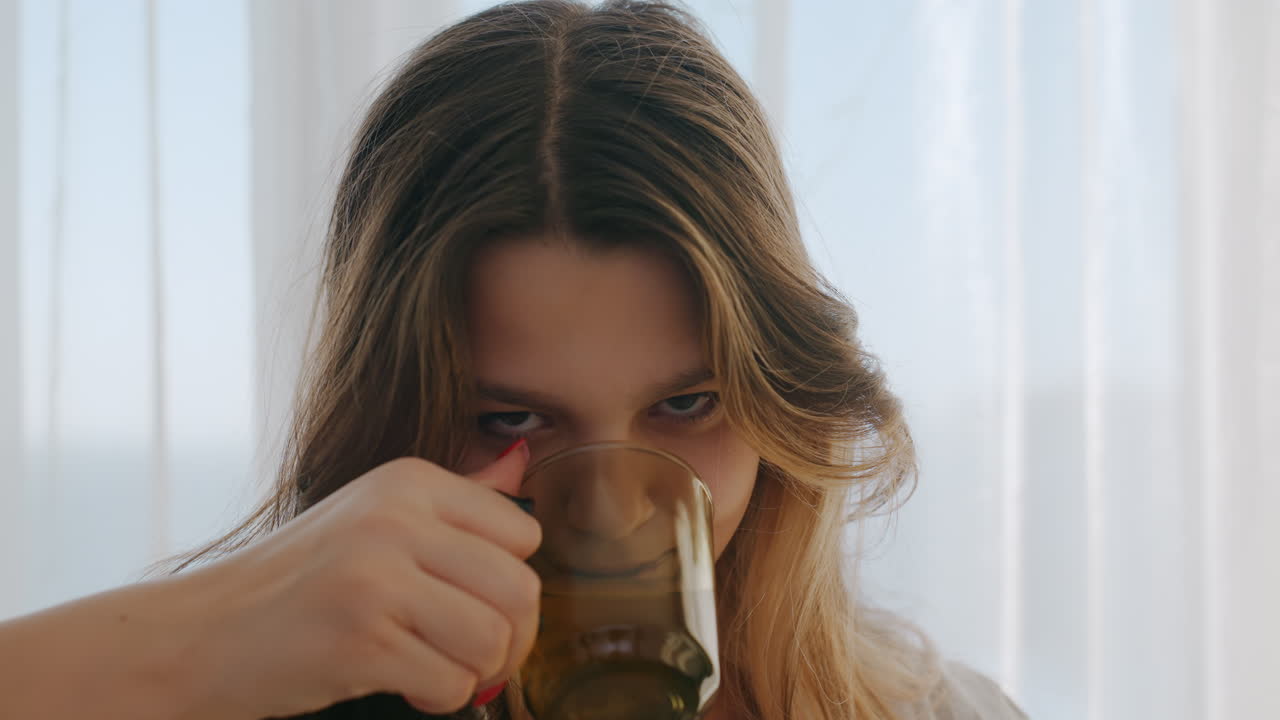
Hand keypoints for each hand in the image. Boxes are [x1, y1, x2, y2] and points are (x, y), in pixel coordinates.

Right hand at [187, 441, 538, 718]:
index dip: (511, 582)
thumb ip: (455, 498)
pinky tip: (404, 686)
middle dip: (511, 638)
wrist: (199, 635)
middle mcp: (396, 517)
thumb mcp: (374, 516)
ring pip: (493, 639)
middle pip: (520, 589)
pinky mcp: (361, 640)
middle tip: (474, 656)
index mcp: (408, 480)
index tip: (477, 607)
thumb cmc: (295, 583)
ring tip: (432, 668)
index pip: (523, 532)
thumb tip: (522, 460)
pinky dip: (439, 698)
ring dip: (473, 672)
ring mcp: (377, 577)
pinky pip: (452, 683)